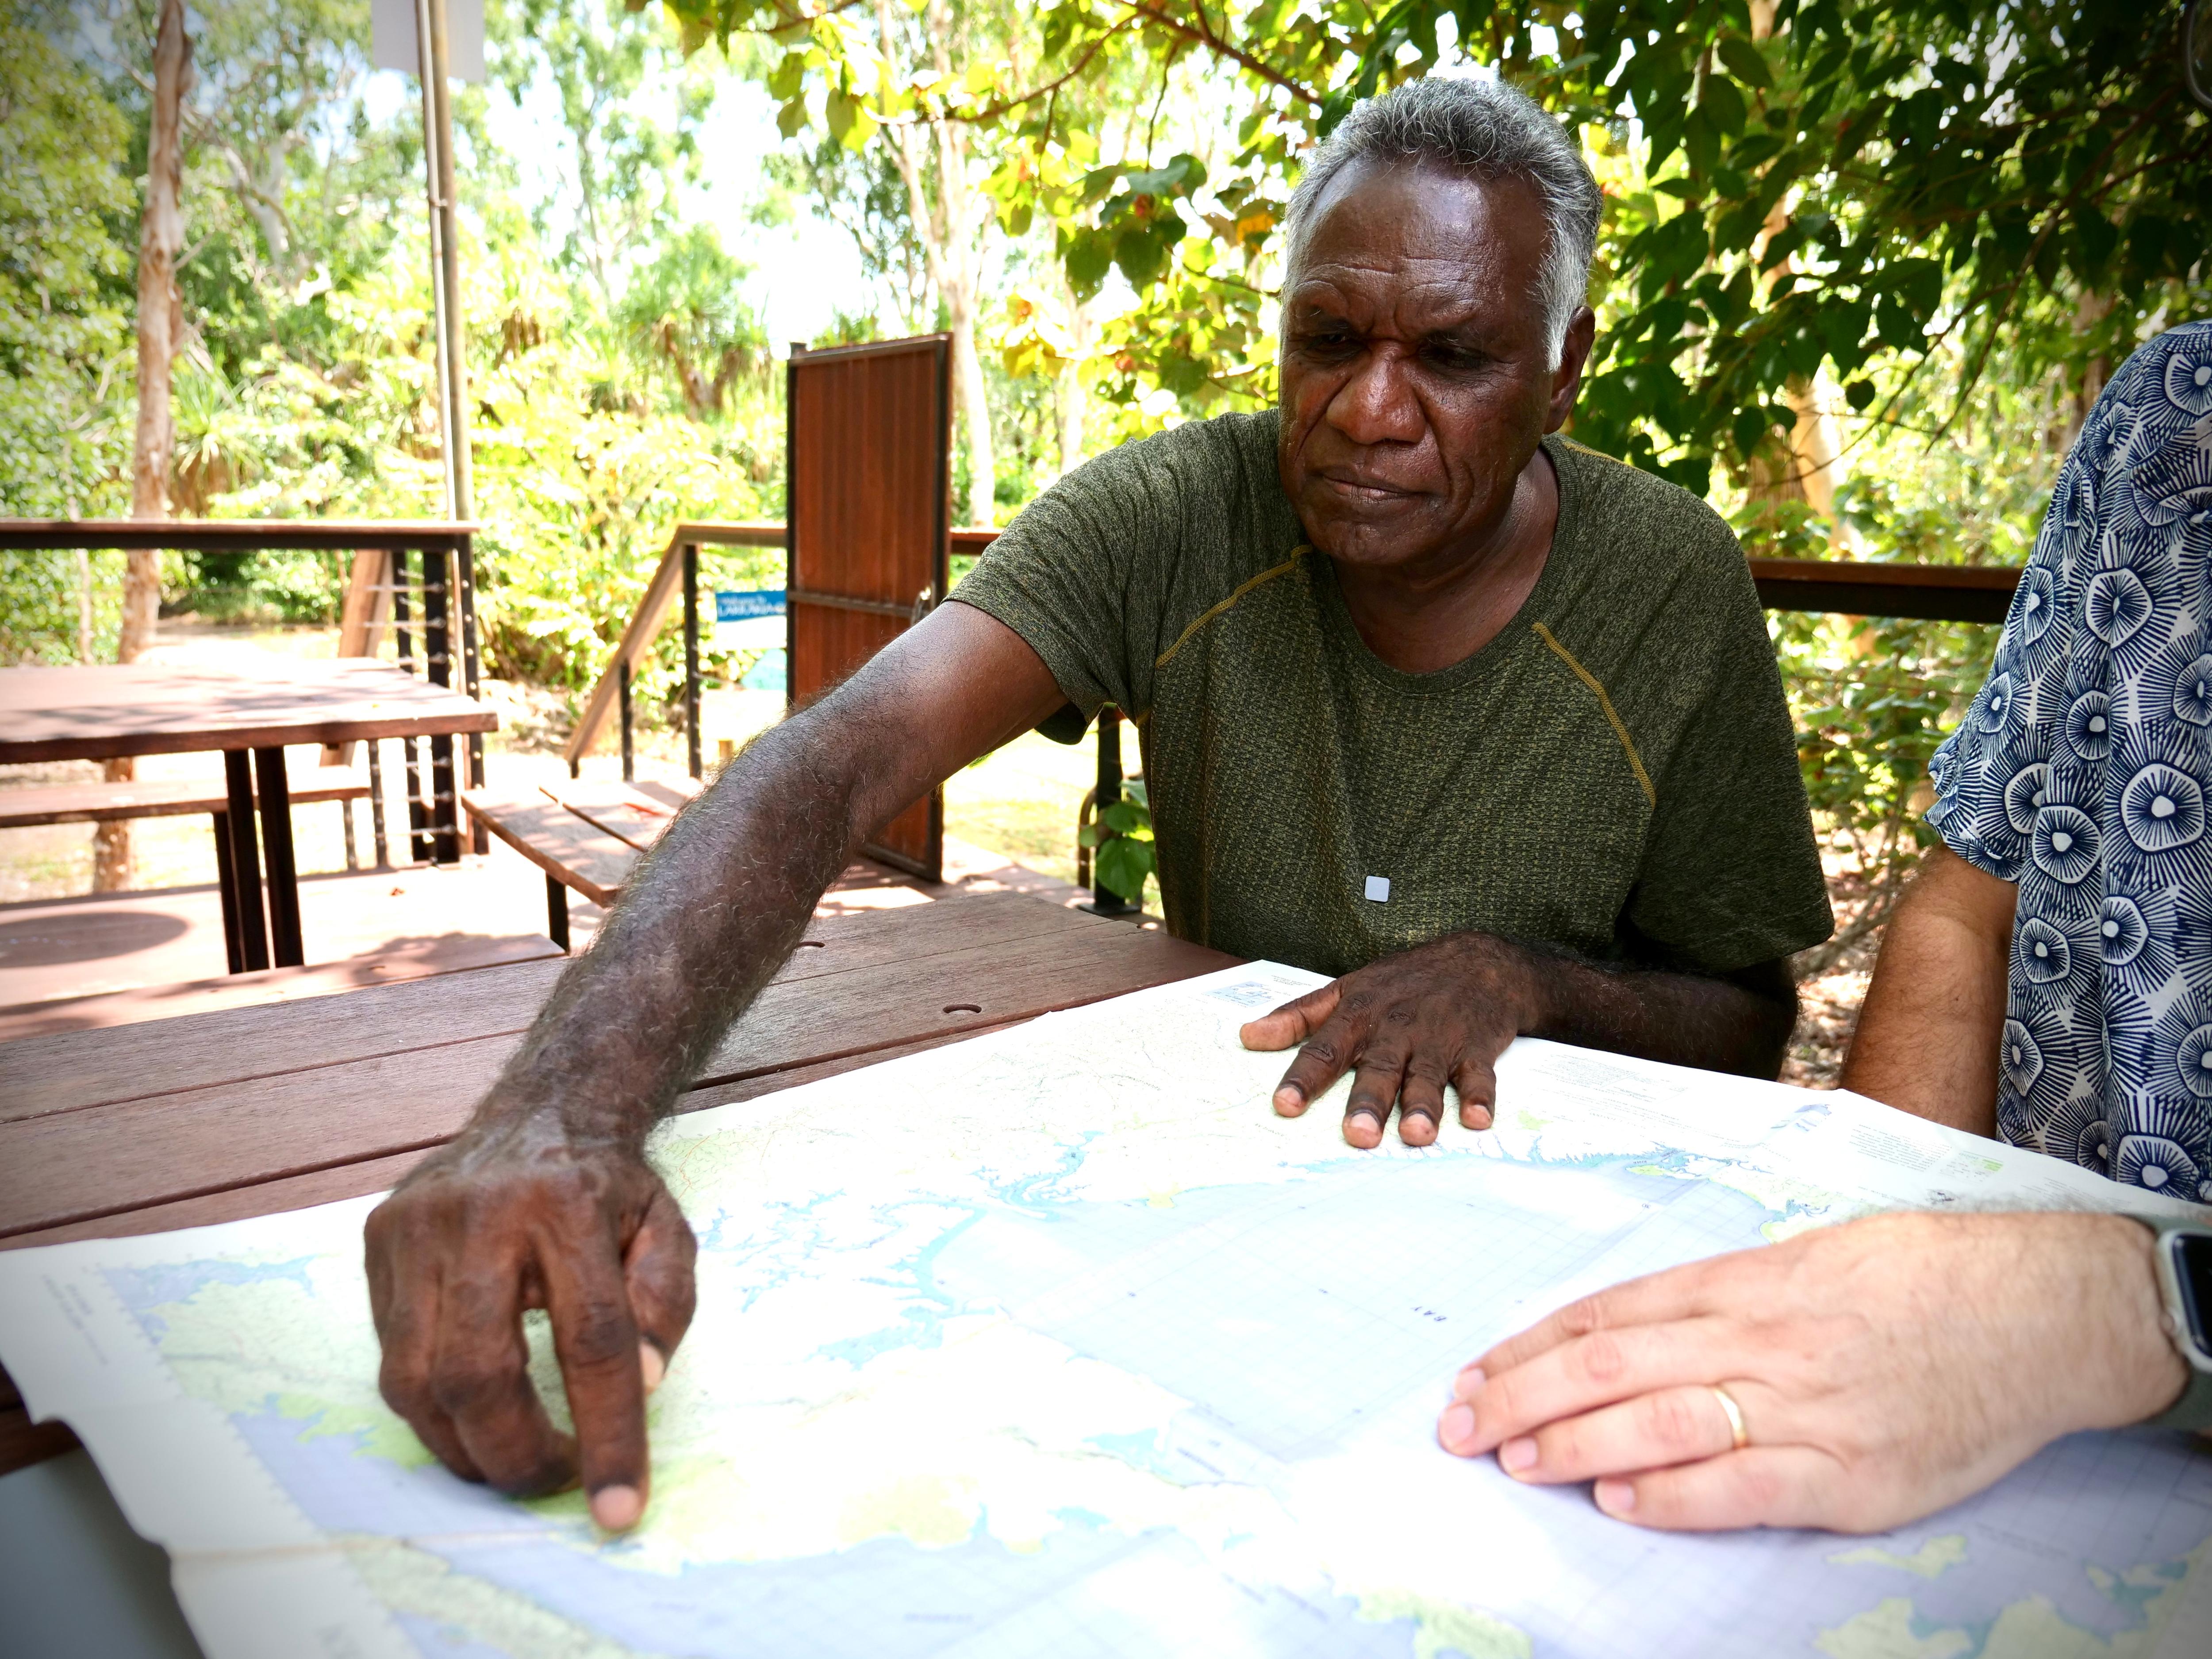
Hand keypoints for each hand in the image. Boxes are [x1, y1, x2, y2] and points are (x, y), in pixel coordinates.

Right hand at [364, 1115, 697, 1531]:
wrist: (543, 1108)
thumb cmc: (610, 1187)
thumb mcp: (666, 1230)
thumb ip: (665, 1305)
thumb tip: (637, 1386)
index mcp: (570, 1204)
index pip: (592, 1341)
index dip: (608, 1434)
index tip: (619, 1507)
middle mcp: (480, 1213)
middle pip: (479, 1373)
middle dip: (514, 1456)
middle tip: (552, 1480)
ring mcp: (416, 1227)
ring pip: (416, 1379)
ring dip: (464, 1445)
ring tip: (511, 1457)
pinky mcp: (379, 1241)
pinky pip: (391, 1356)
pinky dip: (433, 1405)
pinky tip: (472, 1407)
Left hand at [1240, 933, 1539, 1147]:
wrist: (1478, 960)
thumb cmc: (1402, 982)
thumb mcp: (1346, 989)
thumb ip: (1298, 1016)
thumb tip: (1248, 1036)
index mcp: (1359, 1016)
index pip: (1325, 1049)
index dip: (1304, 1078)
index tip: (1284, 1105)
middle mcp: (1397, 1030)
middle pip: (1379, 1069)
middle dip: (1368, 1103)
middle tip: (1357, 1135)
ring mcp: (1439, 1040)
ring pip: (1428, 1076)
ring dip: (1424, 1106)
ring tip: (1416, 1135)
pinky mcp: (1477, 1049)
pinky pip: (1480, 1077)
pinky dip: (1481, 1098)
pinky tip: (1478, 1121)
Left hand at [1435, 1211, 2185, 1532]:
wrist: (2041, 1312)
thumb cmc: (1920, 1277)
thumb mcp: (1808, 1258)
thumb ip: (1723, 1295)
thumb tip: (1630, 1329)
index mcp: (1747, 1281)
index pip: (1609, 1312)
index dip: (1531, 1345)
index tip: (1476, 1373)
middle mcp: (1764, 1337)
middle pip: (1612, 1362)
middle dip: (1523, 1395)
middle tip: (1461, 1425)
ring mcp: (1808, 1407)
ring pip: (1660, 1420)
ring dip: (1573, 1443)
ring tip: (1515, 1459)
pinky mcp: (1854, 1475)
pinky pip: (1742, 1486)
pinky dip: (1671, 1496)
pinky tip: (1618, 1501)